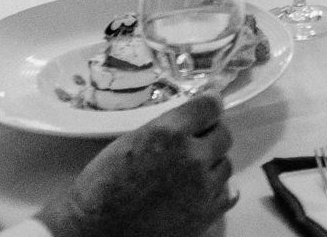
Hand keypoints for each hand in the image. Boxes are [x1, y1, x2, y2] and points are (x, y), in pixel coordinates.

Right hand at [38, 94, 234, 236]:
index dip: (211, 103)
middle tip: (199, 137)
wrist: (98, 231)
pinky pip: (228, 194)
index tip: (210, 102)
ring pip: (226, 164)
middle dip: (212, 132)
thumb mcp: (129, 142)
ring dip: (213, 162)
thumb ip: (163, 129)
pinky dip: (218, 188)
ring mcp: (202, 187)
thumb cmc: (102, 185)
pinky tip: (204, 188)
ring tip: (194, 167)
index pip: (209, 107)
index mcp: (169, 133)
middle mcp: (192, 156)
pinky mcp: (205, 215)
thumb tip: (186, 121)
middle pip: (223, 134)